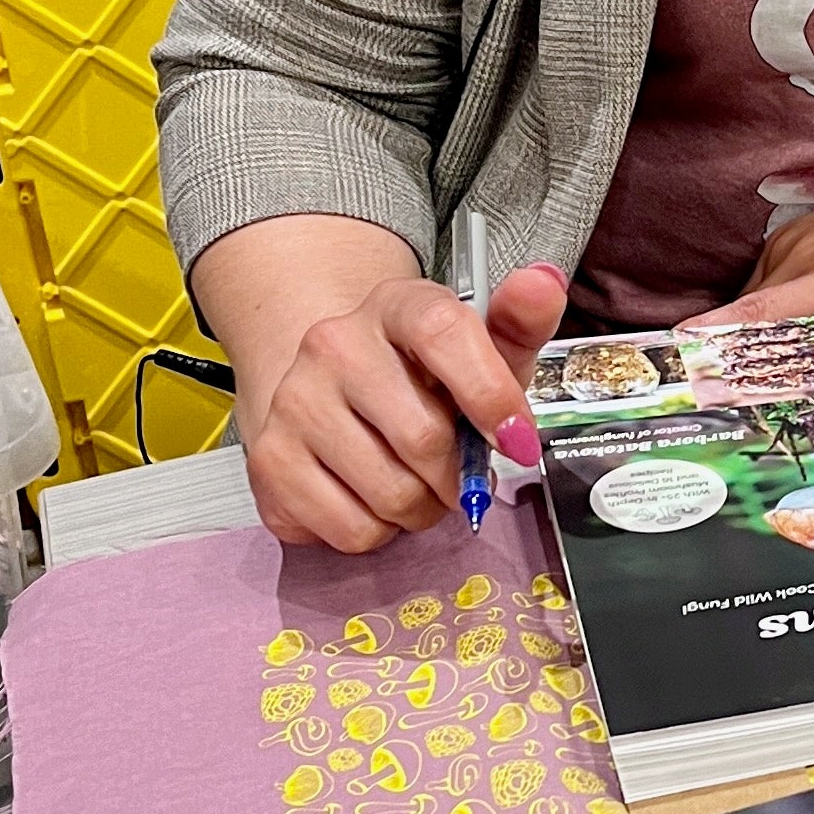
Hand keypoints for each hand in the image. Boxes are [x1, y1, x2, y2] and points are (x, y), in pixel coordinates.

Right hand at [241, 258, 566, 551]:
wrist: (330, 386)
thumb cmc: (421, 375)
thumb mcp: (479, 347)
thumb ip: (519, 323)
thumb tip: (544, 282)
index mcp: (396, 306)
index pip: (443, 333)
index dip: (490, 394)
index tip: (518, 440)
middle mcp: (333, 345)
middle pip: (423, 438)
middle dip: (460, 476)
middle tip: (460, 474)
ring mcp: (293, 402)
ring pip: (391, 494)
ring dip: (424, 509)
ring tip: (417, 483)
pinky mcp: (270, 461)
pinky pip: (352, 529)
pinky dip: (380, 530)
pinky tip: (373, 497)